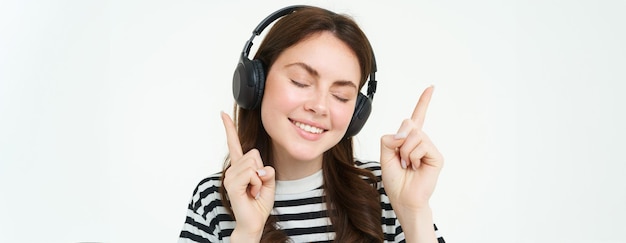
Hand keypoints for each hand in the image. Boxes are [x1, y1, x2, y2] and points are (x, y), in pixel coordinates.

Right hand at [220, 112, 275, 238]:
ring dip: (260, 180)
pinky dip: (257, 184)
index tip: (223, 114)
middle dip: (262, 170)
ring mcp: (230, 177)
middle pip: (254, 154)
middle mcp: (232, 169)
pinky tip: (252, 194)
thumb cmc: (259, 203)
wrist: (254, 222)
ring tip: (254, 191)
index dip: (229, 128)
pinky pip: (251, 174)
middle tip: (257, 187)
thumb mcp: (268, 182)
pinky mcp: (232, 184)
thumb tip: (259, 168)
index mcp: (240, 167)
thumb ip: (266, 170)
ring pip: (254, 164)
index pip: (235, 144)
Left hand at [380, 86, 443, 211]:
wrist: (404, 199)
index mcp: (409, 140)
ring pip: (414, 135)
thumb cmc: (396, 181)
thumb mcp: (384, 155)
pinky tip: (415, 167)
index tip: (431, 88)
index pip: (417, 117)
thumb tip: (405, 132)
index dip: (423, 102)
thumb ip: (389, 139)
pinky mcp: (436, 156)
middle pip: (409, 123)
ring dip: (405, 151)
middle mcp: (421, 141)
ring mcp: (430, 148)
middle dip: (399, 139)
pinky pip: (421, 145)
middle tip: (401, 158)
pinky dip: (413, 156)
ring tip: (408, 165)